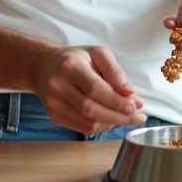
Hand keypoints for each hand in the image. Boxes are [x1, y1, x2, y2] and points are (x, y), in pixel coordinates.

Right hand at [31, 45, 146, 134]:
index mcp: (70, 66)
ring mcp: (54, 103)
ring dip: (112, 123)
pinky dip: (101, 126)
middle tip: (138, 116)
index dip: (116, 100)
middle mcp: (58, 86)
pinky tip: (112, 119)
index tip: (136, 106)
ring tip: (128, 117)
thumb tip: (130, 93)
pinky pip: (82, 128)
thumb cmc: (76, 58)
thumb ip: (115, 71)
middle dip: (118, 116)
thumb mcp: (97, 53)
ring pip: (87, 122)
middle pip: (91, 108)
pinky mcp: (55, 116)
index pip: (95, 88)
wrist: (43, 66)